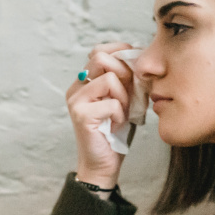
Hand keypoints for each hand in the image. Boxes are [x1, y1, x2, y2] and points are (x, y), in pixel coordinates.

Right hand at [66, 42, 137, 186]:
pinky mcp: (81, 115)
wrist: (104, 164)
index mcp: (85, 82)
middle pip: (99, 57)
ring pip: (109, 79)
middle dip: (123, 72)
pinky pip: (112, 102)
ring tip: (122, 112)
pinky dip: (121, 114)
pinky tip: (116, 124)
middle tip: (130, 92)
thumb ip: (127, 79)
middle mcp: (76, 88)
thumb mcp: (125, 98)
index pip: (99, 50)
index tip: (134, 68)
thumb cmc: (116, 132)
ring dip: (124, 96)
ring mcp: (75, 101)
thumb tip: (138, 56)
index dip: (119, 52)